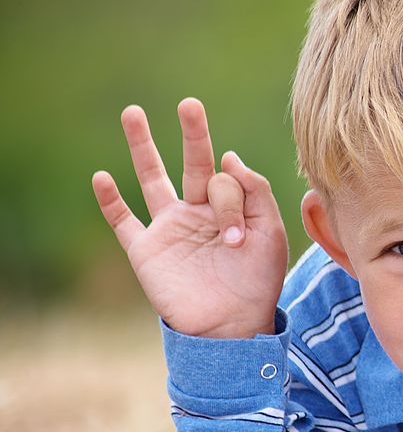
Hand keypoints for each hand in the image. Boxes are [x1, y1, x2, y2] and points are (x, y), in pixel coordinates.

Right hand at [92, 98, 288, 337]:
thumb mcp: (271, 234)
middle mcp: (199, 212)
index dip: (231, 201)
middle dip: (193, 134)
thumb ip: (256, 193)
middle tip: (190, 104)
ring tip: (133, 112)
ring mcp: (170, 229)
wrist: (232, 327)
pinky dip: (110, 201)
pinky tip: (102, 177)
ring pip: (152, 180)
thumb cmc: (256, 282)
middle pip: (193, 164)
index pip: (226, 180)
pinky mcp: (146, 250)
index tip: (236, 236)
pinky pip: (123, 222)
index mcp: (231, 209)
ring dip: (142, 147)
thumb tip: (230, 156)